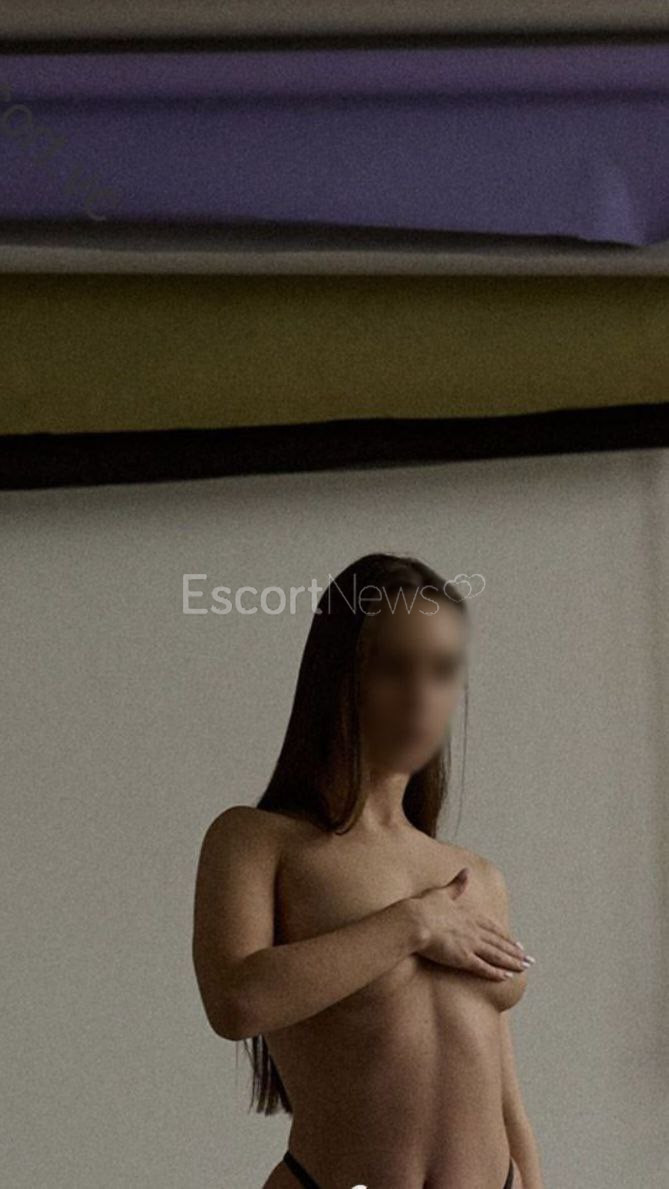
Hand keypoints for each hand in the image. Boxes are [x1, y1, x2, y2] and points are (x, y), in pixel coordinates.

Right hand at [412, 867, 528, 978]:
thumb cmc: (424, 907)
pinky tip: (507, 976)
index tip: (517, 943)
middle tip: (528, 959)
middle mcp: (474, 930)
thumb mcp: (442, 892)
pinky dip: (496, 972)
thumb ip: (456, 885)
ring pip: (496, 955)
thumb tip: (466, 871)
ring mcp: (470, 944)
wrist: (414, 920)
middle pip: (499, 943)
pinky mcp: (463, 958)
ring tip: (524, 968)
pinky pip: (483, 967)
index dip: (506, 936)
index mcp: (469, 915)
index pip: (493, 928)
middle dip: (515, 952)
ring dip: (512, 962)